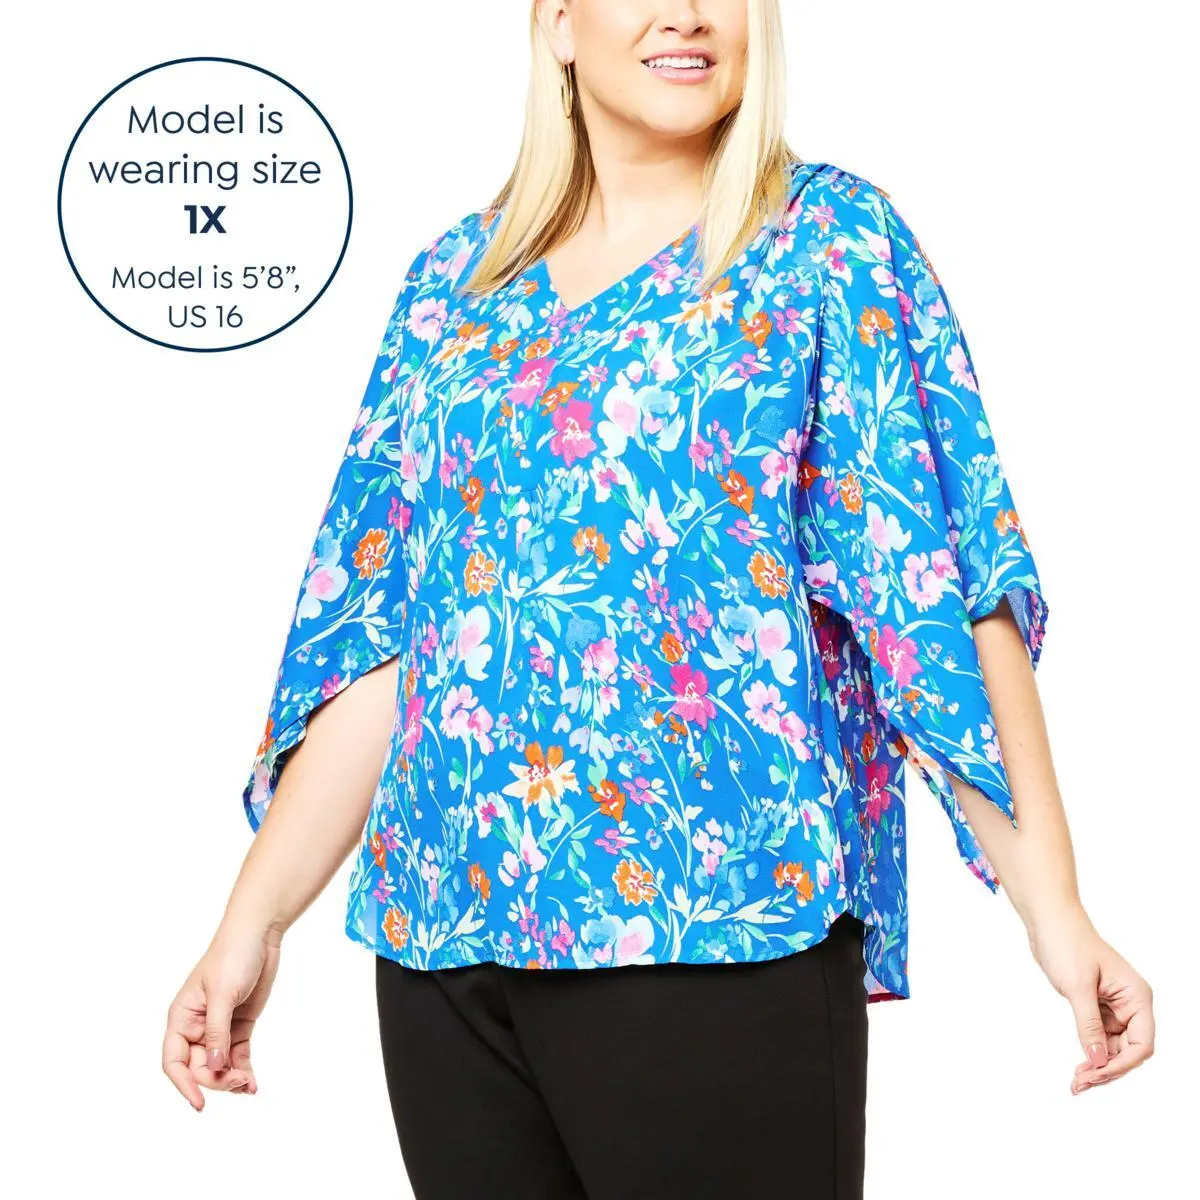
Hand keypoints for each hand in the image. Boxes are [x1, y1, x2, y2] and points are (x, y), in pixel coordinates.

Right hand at [162, 925, 282, 1109]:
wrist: (259, 934)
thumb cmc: (232, 956)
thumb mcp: (223, 994)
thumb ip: (217, 1032)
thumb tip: (214, 1067)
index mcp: (182, 1018)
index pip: (174, 1061)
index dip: (184, 1084)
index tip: (200, 1103)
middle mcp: (197, 1026)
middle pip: (199, 1067)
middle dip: (217, 1080)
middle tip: (240, 1081)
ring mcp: (219, 1027)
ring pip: (219, 1066)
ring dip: (231, 1079)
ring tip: (249, 1085)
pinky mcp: (239, 1026)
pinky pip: (237, 1056)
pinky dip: (243, 1070)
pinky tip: (252, 1083)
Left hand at [1025, 903, 1154, 1093]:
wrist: (1048, 921)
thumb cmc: (1067, 944)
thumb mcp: (1078, 987)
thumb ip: (1089, 1026)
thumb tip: (1098, 1061)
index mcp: (1136, 997)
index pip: (1142, 1043)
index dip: (1122, 1064)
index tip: (1097, 1074)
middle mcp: (1130, 1004)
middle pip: (1128, 1051)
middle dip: (1107, 1069)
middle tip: (1080, 1084)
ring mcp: (1113, 1007)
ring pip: (1113, 1048)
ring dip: (1097, 1065)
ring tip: (1076, 1083)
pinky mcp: (1096, 1006)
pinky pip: (1099, 1037)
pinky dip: (1089, 1052)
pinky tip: (1079, 1067)